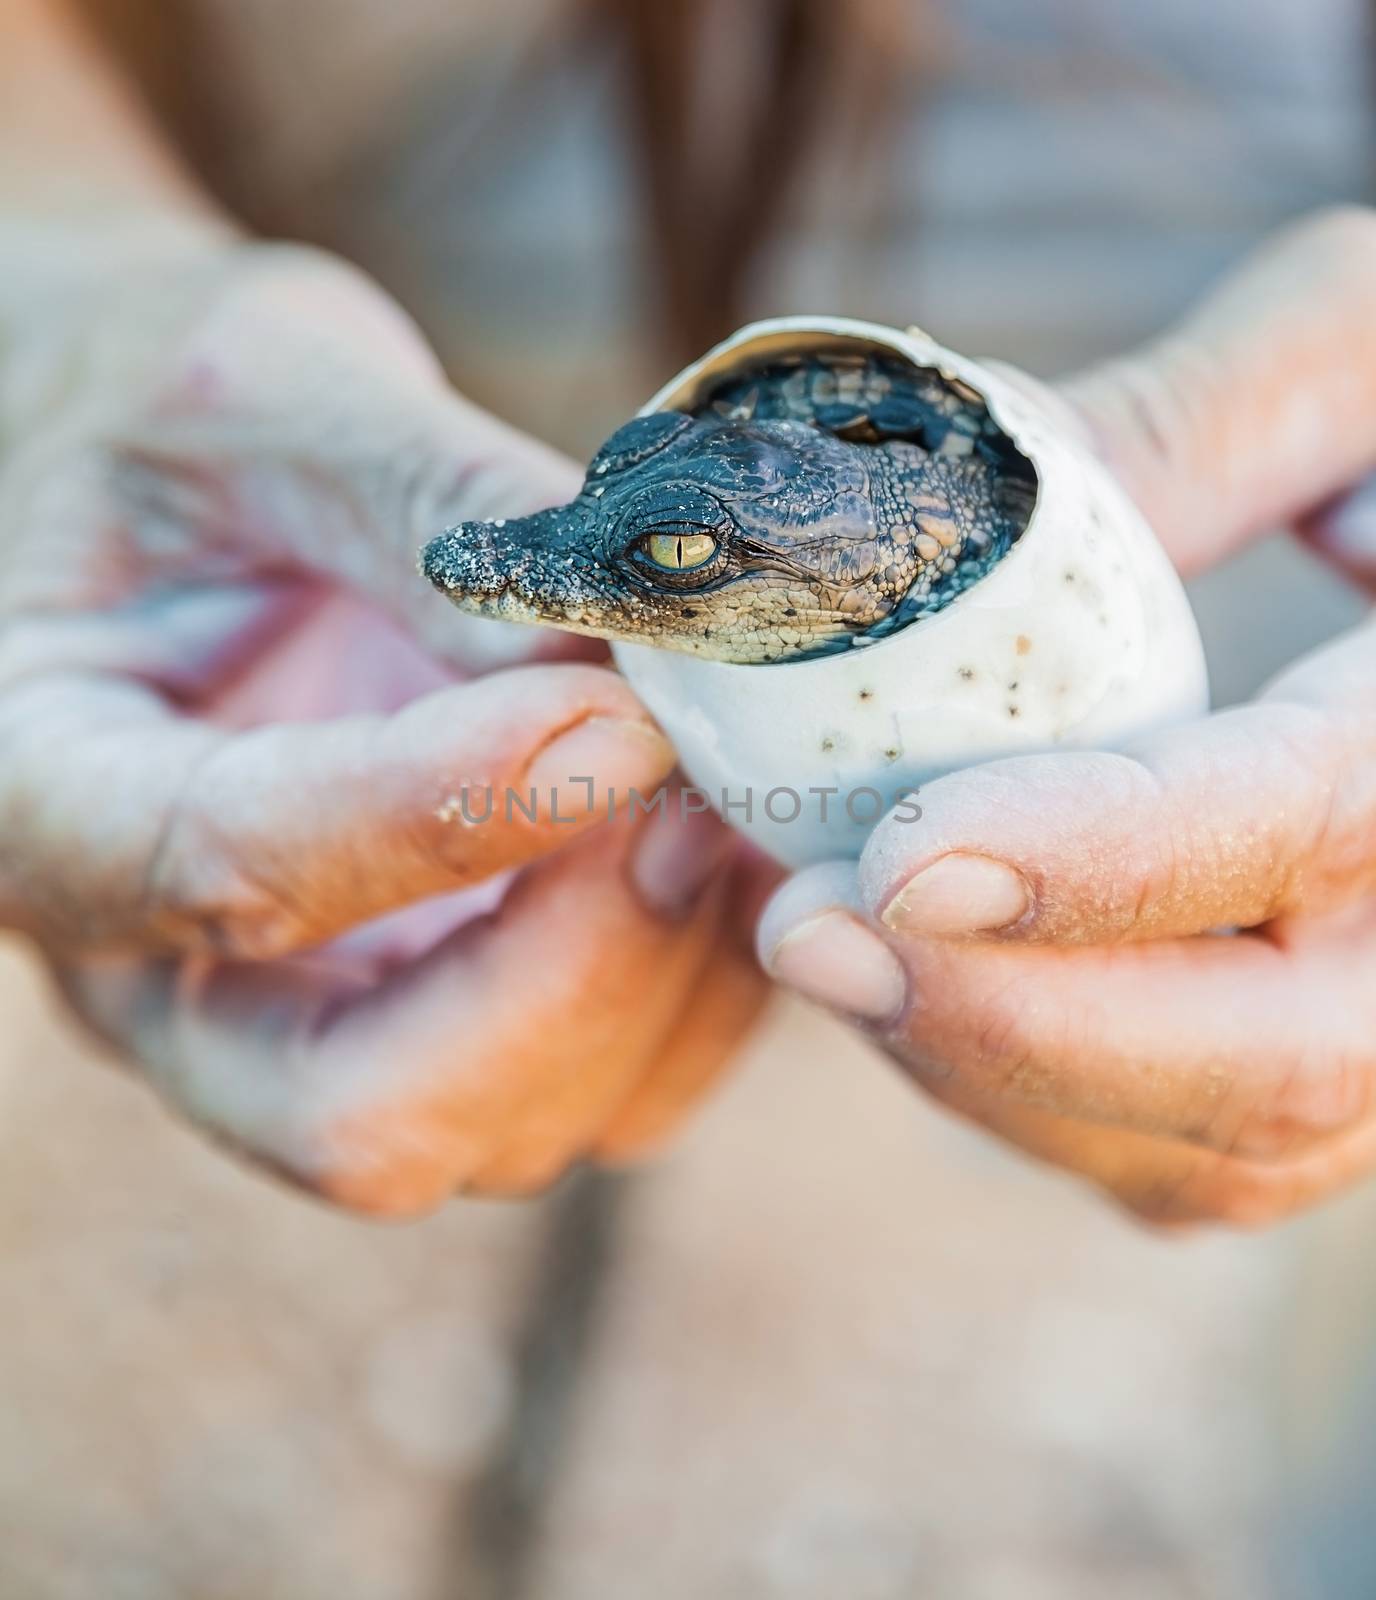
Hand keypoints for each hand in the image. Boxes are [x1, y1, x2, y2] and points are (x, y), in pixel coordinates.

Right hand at [0, 235, 765, 1211]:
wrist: (164, 490)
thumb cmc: (172, 419)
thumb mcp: (264, 389)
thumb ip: (435, 506)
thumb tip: (636, 638)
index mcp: (46, 796)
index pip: (227, 869)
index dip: (437, 814)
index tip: (616, 717)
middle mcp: (180, 969)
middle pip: (369, 1115)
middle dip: (569, 976)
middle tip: (691, 798)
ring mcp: (326, 1009)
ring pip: (511, 1128)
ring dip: (665, 977)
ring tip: (735, 788)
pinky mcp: (452, 1003)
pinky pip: (606, 1082)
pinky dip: (706, 983)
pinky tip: (739, 827)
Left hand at [758, 206, 1375, 1227]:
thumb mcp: (1363, 357)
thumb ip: (1192, 417)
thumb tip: (934, 514)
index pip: (1307, 824)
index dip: (1104, 859)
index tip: (899, 857)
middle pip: (1267, 1063)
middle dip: (1008, 1020)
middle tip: (802, 931)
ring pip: (1201, 1143)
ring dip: (981, 1062)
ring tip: (816, 941)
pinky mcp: (1325, 1078)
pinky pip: (1173, 1152)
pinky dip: (1015, 1088)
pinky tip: (900, 979)